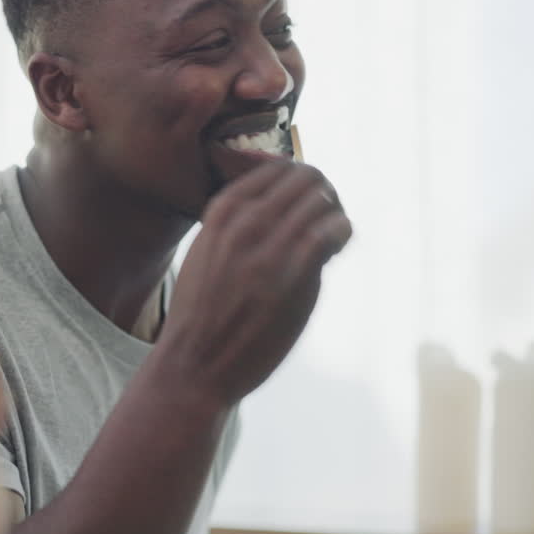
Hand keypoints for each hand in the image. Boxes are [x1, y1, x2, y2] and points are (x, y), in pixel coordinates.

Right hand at [160, 149, 351, 404]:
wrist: (193, 365)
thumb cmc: (202, 316)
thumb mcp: (206, 253)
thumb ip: (236, 227)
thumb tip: (276, 210)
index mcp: (221, 212)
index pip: (276, 168)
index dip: (298, 184)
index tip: (303, 208)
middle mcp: (245, 220)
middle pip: (305, 176)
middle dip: (323, 194)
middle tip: (325, 221)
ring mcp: (269, 246)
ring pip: (322, 199)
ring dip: (334, 215)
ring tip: (329, 241)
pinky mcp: (292, 274)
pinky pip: (331, 230)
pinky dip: (340, 234)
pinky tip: (332, 253)